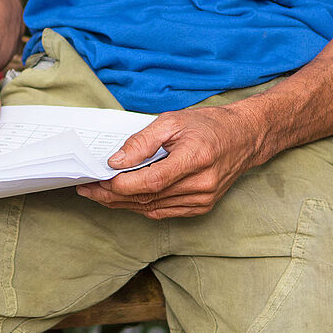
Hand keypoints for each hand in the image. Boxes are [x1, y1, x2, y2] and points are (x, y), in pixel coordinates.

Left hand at [76, 103, 262, 218]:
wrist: (244, 137)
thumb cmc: (208, 125)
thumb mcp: (173, 120)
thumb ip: (142, 141)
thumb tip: (117, 161)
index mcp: (195, 158)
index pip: (151, 181)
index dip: (121, 184)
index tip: (97, 180)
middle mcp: (201, 184)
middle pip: (148, 198)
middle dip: (112, 196)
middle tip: (88, 189)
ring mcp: (203, 199)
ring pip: (153, 208)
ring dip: (123, 204)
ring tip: (99, 194)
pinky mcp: (202, 207)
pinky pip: (164, 211)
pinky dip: (141, 206)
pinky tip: (125, 198)